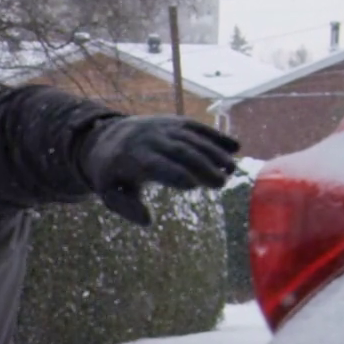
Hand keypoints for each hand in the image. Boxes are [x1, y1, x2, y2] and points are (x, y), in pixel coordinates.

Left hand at [82, 115, 240, 225]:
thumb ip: (126, 207)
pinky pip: (197, 127)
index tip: (194, 186)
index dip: (174, 173)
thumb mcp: (110, 192)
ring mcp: (163, 128)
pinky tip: (236, 147)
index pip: (155, 164)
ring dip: (214, 152)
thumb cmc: (112, 173)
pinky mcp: (174, 122)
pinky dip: (216, 136)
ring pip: (191, 137)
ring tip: (231, 169)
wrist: (107, 137)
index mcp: (131, 157)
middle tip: (221, 182)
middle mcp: (149, 139)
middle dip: (201, 164)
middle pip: (179, 150)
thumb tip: (148, 221)